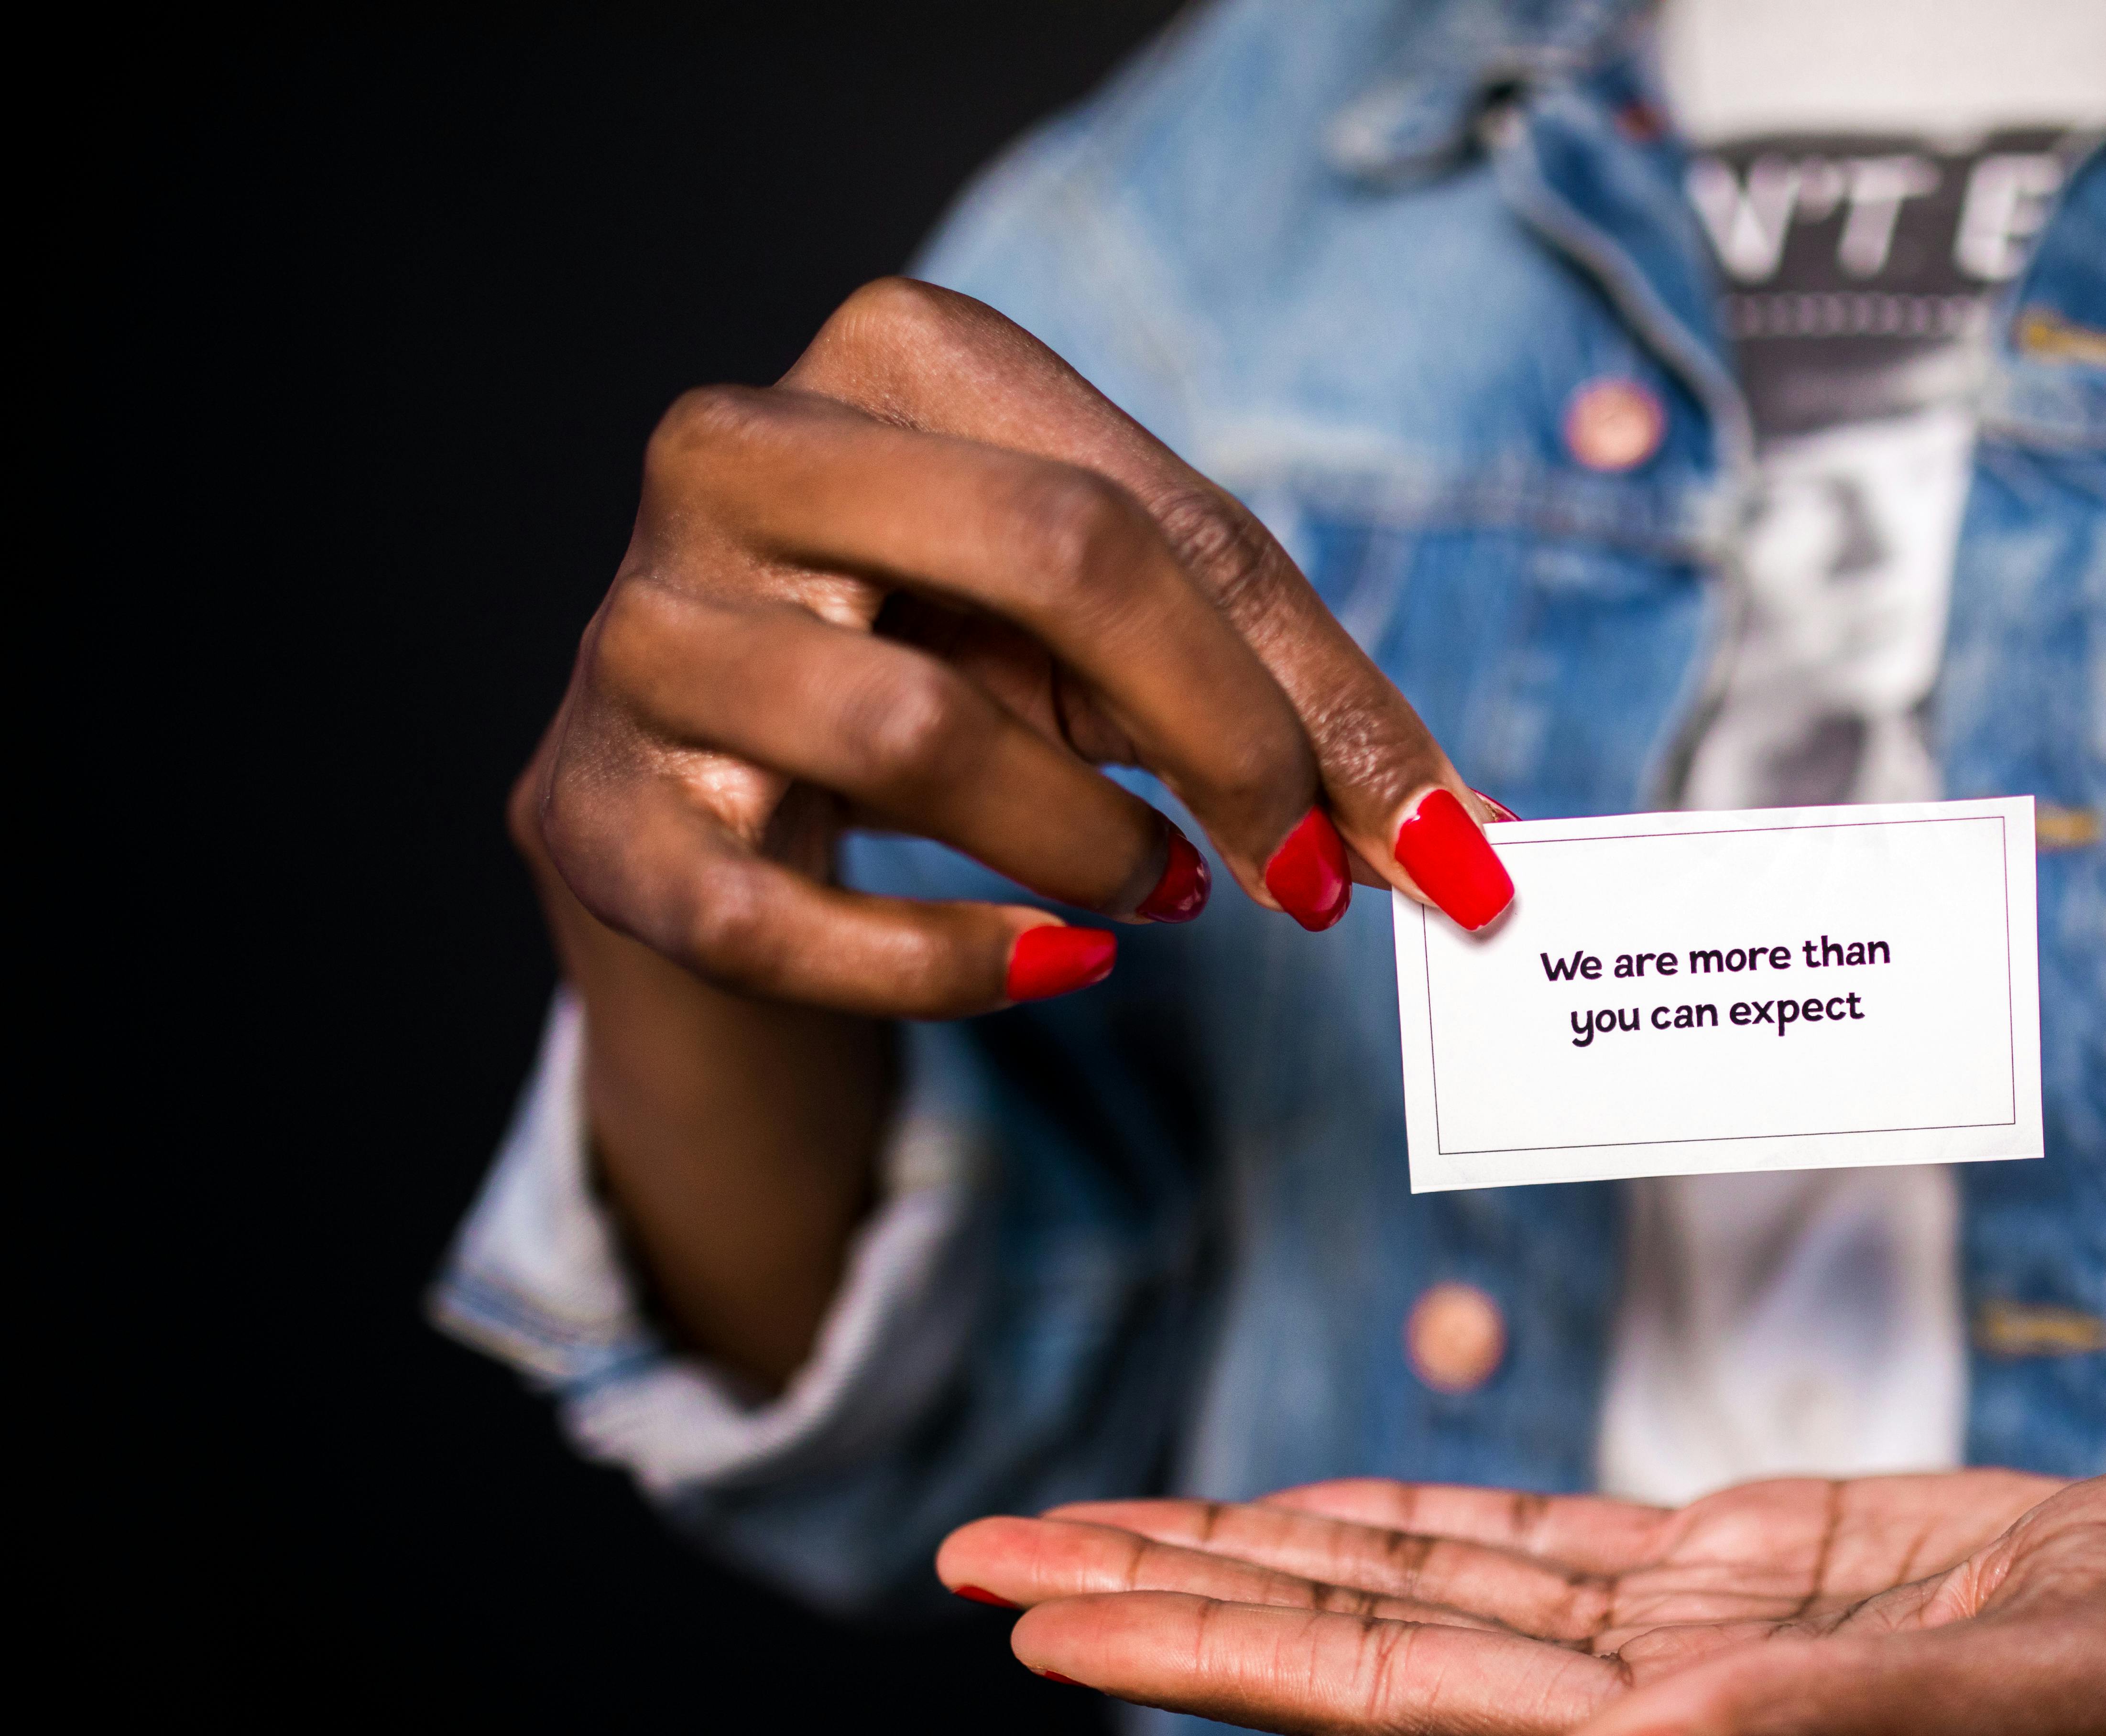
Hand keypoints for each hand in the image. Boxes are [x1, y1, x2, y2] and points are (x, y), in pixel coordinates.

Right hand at [514, 279, 1515, 1381]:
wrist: (708, 800)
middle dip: (1226, 741)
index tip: (1441, 840)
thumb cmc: (943, 680)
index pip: (1156, 510)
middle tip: (1310, 875)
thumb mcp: (1117, 656)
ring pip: (912, 732)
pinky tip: (1052, 967)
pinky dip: (949, 967)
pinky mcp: (590, 811)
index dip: (1315, 692)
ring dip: (1083, 847)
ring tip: (1150, 896)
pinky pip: (781, 912)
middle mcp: (737, 455)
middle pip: (1054, 556)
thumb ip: (1283, 716)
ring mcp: (642, 634)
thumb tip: (1474, 844)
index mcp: (891, 357)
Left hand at [936, 1454, 2105, 1735]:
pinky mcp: (1743, 1561)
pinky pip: (1527, 1539)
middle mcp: (1665, 1709)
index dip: (1225, 1665)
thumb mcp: (2061, 1689)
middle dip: (1171, 1610)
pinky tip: (1296, 1510)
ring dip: (1251, 1557)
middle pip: (1368, 1652)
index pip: (1416, 1710)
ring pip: (1421, 1589)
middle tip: (977, 1564)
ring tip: (1083, 1531)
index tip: (1052, 1626)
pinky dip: (1402, 1516)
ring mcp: (1695, 1632)